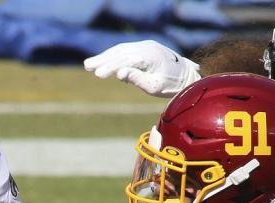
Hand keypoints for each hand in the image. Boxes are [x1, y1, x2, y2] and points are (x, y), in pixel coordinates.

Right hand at [83, 40, 199, 97]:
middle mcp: (147, 47)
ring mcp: (146, 45)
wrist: (187, 75)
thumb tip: (120, 74)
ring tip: (90, 65)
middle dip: (103, 59)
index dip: (110, 66)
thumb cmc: (172, 85)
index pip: (125, 60)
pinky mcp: (145, 48)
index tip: (98, 75)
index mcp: (150, 56)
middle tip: (86, 66)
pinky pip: (126, 50)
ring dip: (106, 57)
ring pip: (122, 49)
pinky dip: (114, 56)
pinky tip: (105, 63)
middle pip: (121, 52)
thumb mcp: (155, 86)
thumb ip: (137, 79)